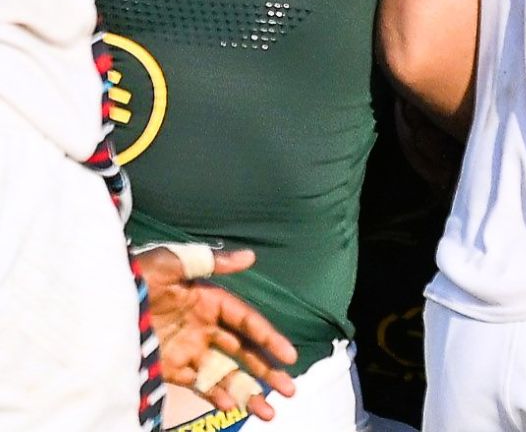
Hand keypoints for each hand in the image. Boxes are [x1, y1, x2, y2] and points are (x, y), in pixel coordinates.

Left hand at [134, 246, 297, 421]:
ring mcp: (187, 350)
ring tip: (268, 411)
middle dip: (268, 370)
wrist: (92, 308)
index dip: (269, 338)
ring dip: (248, 391)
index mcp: (208, 301)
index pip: (246, 322)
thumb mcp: (170, 263)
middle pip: (244, 352)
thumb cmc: (133, 279)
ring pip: (226, 373)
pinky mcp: (169, 368)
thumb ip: (211, 262)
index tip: (289, 356)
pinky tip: (230, 406)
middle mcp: (203, 328)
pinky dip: (215, 395)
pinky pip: (198, 385)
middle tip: (290, 389)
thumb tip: (251, 257)